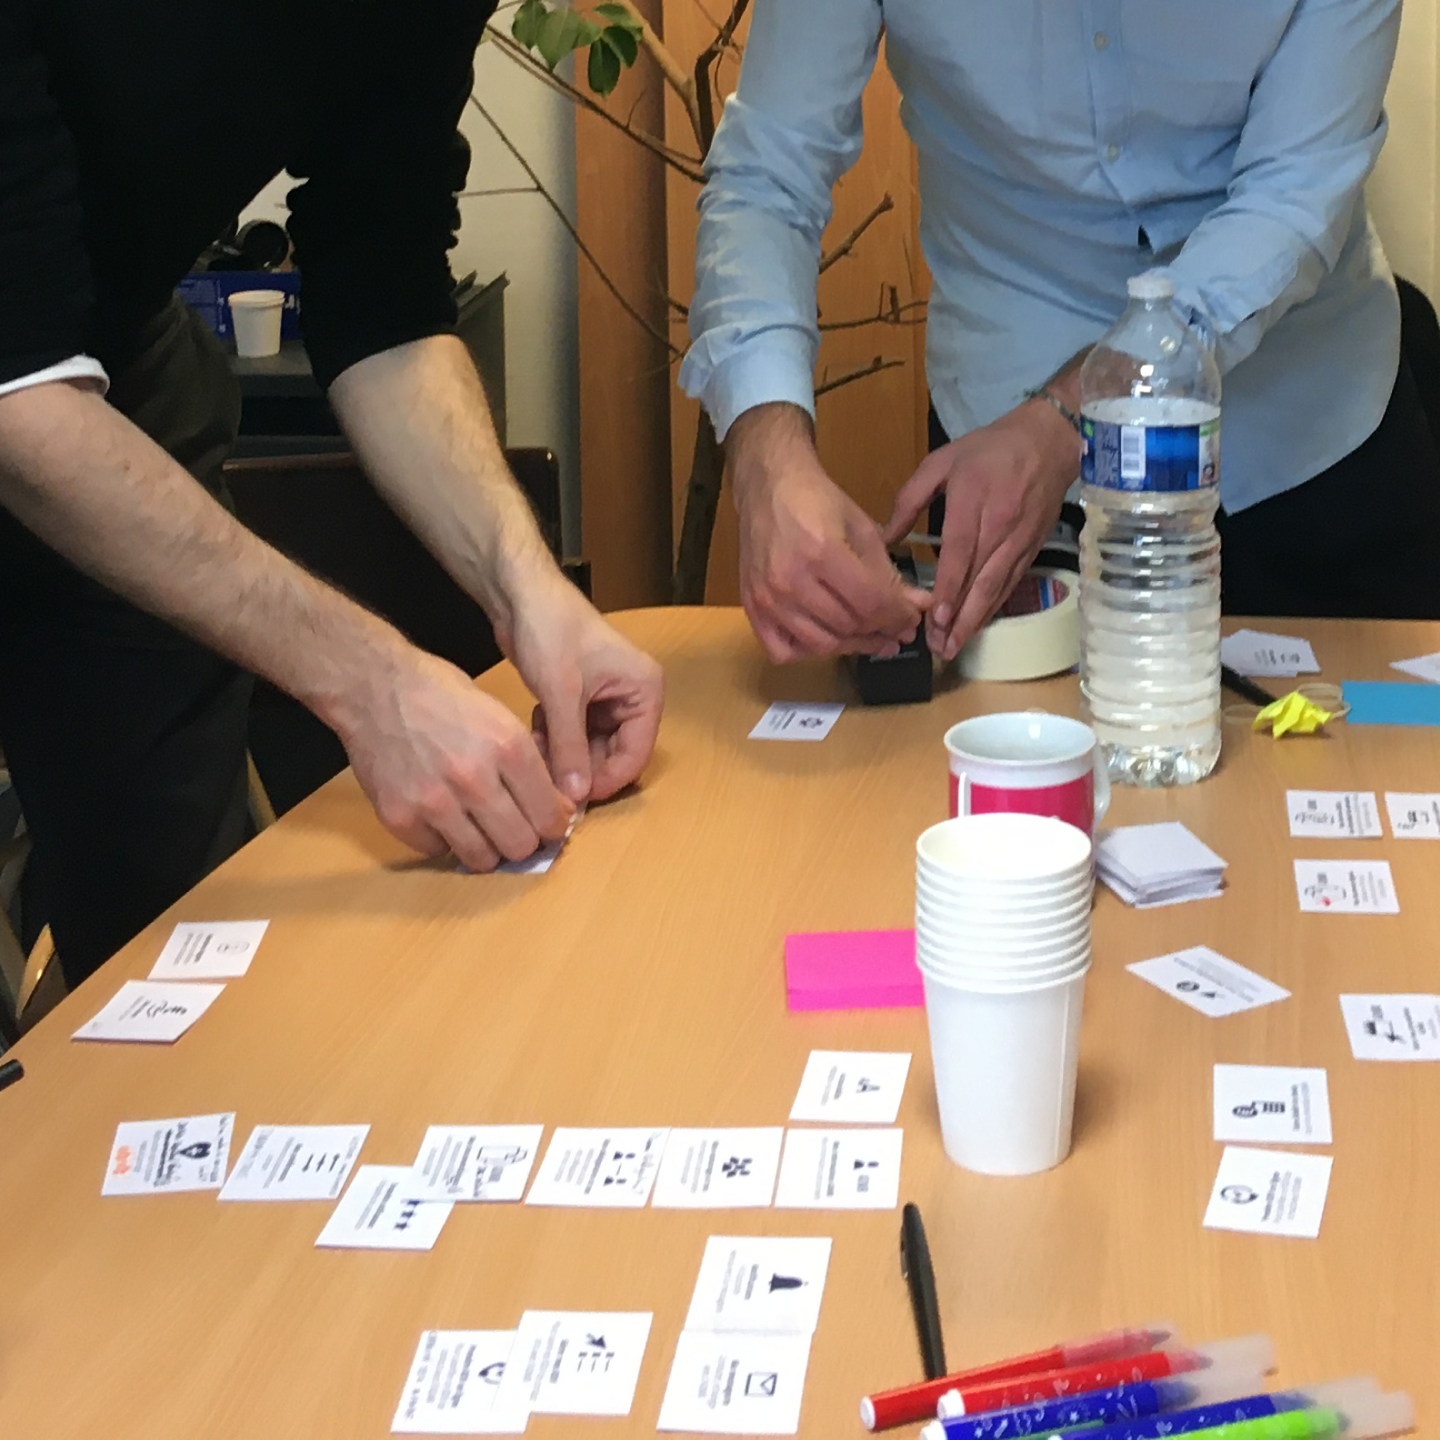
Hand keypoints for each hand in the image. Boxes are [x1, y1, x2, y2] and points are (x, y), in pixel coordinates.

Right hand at [338, 643, 575, 871]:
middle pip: (519, 845)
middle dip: (524, 842)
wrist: (372, 687)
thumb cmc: (441, 695)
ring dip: (486, 848)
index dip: (554, 825)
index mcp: (508, 746)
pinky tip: (441, 816)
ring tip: (479, 827)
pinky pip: (437, 852)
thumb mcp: (499, 716)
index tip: (548, 825)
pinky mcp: (399, 817)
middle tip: (515, 830)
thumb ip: (528, 764)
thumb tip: (557, 809)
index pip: (549, 815)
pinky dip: (443, 840)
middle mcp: (474, 778)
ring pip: (481, 859)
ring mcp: (434, 801)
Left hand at [501, 579, 663, 804]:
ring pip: (591, 749)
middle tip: (550, 779)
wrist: (517, 594)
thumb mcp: (562, 694)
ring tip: (538, 750)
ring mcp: (606, 699)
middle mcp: (632, 697)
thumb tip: (576, 797)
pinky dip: (555, 741)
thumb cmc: (550, 632)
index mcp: (644, 690)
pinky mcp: (580, 700)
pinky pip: (573, 736)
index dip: (609, 779)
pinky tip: (535, 732)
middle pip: (615, 754)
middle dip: (582, 768)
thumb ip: (571, 747)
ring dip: (565, 756)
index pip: (637, 753)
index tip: (577, 799)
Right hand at [728, 403, 928, 661]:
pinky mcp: (751, 606)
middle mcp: (791, 579)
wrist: (768, 488)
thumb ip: (889, 573)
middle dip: (881, 632)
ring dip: (852, 645)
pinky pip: (781, 650)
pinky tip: (824, 638)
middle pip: (848, 626)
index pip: (871, 604)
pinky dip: (806, 652)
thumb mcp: (861, 529)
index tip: (911, 621)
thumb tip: (918, 606)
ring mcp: (767, 597)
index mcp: (823, 552)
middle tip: (897, 631)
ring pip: (820, 644)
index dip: (898, 618)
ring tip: (871, 638)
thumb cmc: (817, 502)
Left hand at [884, 400, 1080, 659]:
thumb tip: (884, 537)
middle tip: (941, 647)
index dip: (949, 588)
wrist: (1050, 441)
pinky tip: (977, 624)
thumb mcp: (941, 462)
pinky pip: (1010, 583)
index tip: (936, 617)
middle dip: (960, 618)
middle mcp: (999, 527)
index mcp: (973, 502)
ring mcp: (1018, 541)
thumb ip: (909, 500)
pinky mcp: (1031, 549)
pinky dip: (993, 607)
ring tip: (955, 646)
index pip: (960, 553)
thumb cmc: (989, 449)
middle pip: (978, 580)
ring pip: (996, 587)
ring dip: (976, 620)